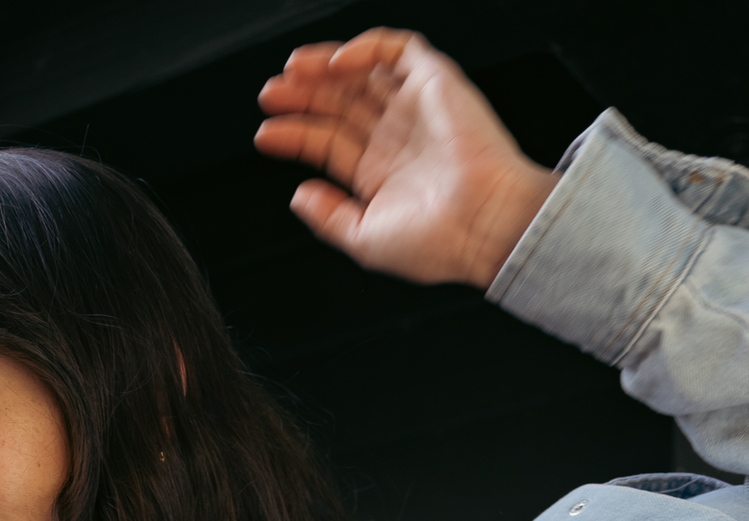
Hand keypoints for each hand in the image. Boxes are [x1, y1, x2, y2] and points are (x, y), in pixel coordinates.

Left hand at [255, 29, 556, 288]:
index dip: (295, 135)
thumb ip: (328, 218)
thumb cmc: (435, 242)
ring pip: (360, 74)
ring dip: (322, 69)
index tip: (265, 133)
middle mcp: (396, 139)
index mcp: (381, 176)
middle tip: (269, 95)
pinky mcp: (435, 81)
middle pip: (339, 106)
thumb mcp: (365, 239)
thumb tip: (297, 196)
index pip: (328, 144)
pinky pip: (395, 50)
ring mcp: (414, 108)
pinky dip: (362, 49)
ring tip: (291, 74)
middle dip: (302, 97)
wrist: (483, 223)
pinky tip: (333, 64)